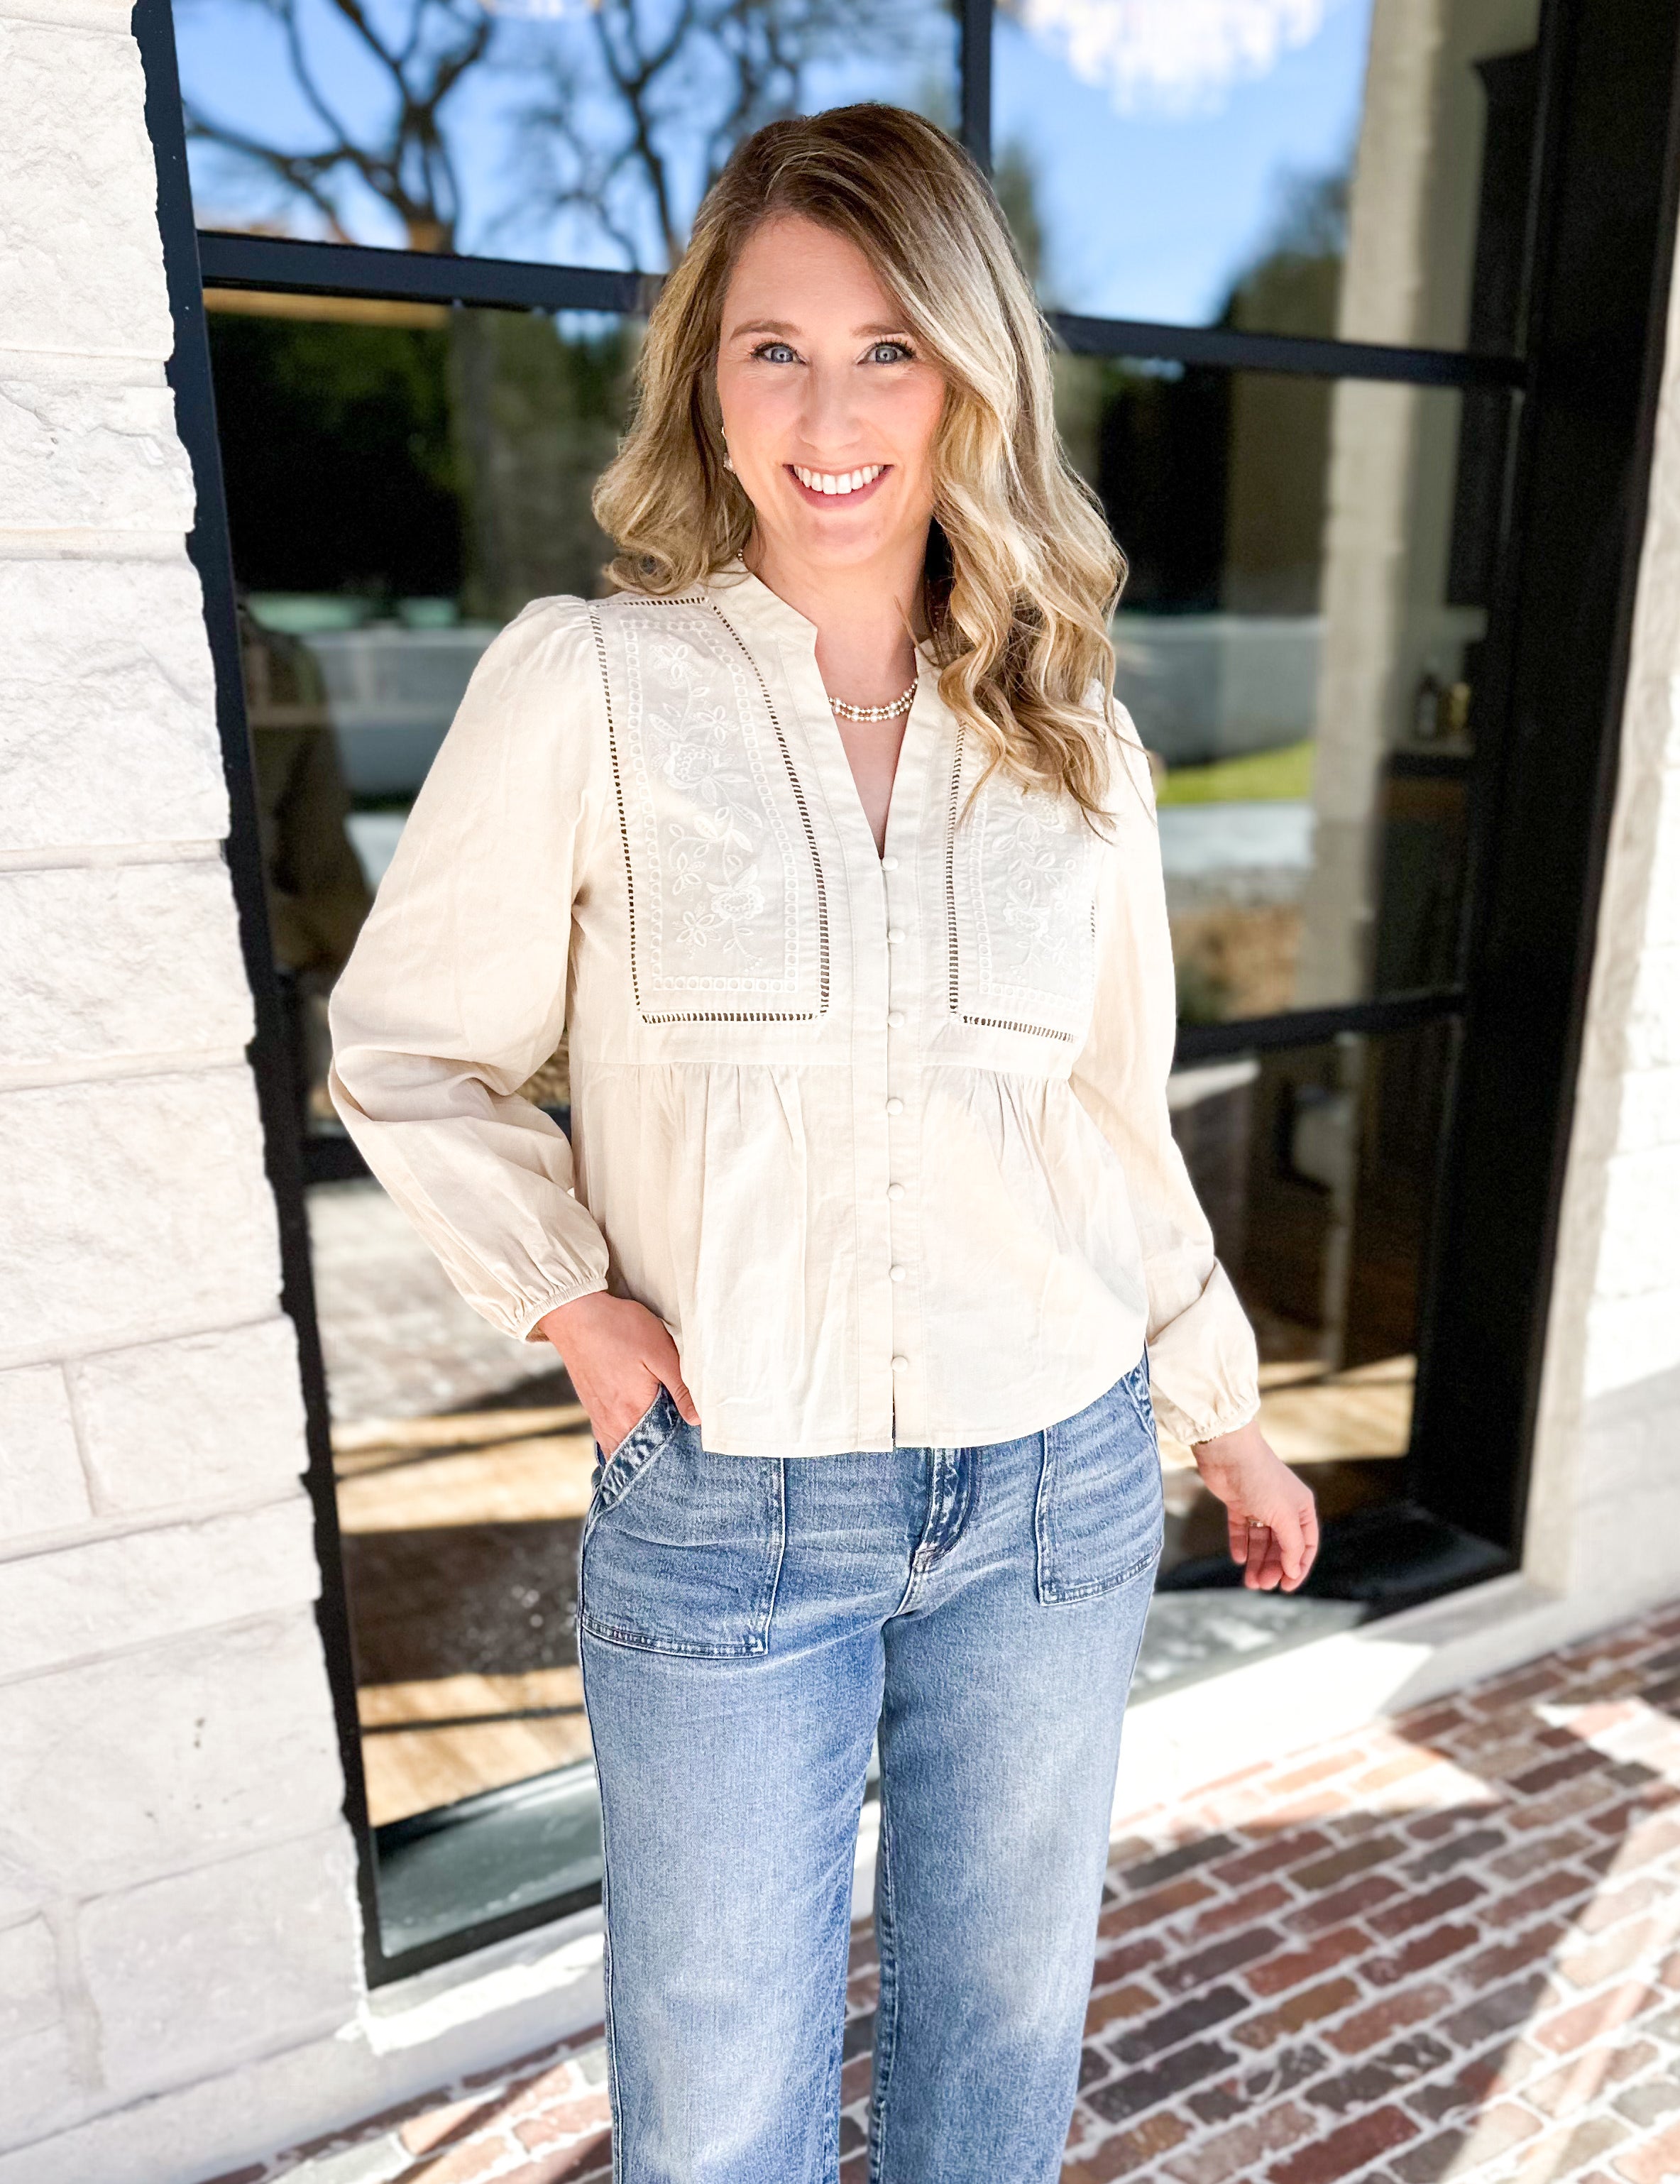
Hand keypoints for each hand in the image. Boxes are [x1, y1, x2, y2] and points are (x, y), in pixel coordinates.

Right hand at [537, 1291, 698, 1456]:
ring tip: (659, 1446)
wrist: (575, 1314)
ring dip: (639, 1451)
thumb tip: (698, 1419)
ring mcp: (599, 1418)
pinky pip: (608, 1439)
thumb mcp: (660, 1353)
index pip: (660, 1447)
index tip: (691, 1446)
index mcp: (634, 1413)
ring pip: (622, 1448)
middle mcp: (613, 1423)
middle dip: (659, 1454)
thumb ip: (681, 1388)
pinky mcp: (591, 1409)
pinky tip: (634, 1436)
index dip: (677, 1449)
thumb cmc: (621, 1329)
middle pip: (640, 1454)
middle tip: (678, 1451)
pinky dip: (622, 1443)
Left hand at [1192, 1420, 1318, 1591]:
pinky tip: (1238, 1559)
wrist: (1228, 1453)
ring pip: (1261, 1541)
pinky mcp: (1238, 1503)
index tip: (1286, 1587)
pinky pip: (1241, 1530)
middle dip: (1273, 1567)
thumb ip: (1291, 1545)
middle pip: (1281, 1546)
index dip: (1298, 1568)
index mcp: (1301, 1508)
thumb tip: (1293, 1570)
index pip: (1306, 1546)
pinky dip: (1241, 1544)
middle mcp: (1282, 1507)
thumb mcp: (1284, 1516)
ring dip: (1257, 1561)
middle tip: (1262, 1585)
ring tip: (1250, 1582)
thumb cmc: (1262, 1480)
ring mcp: (1259, 1505)